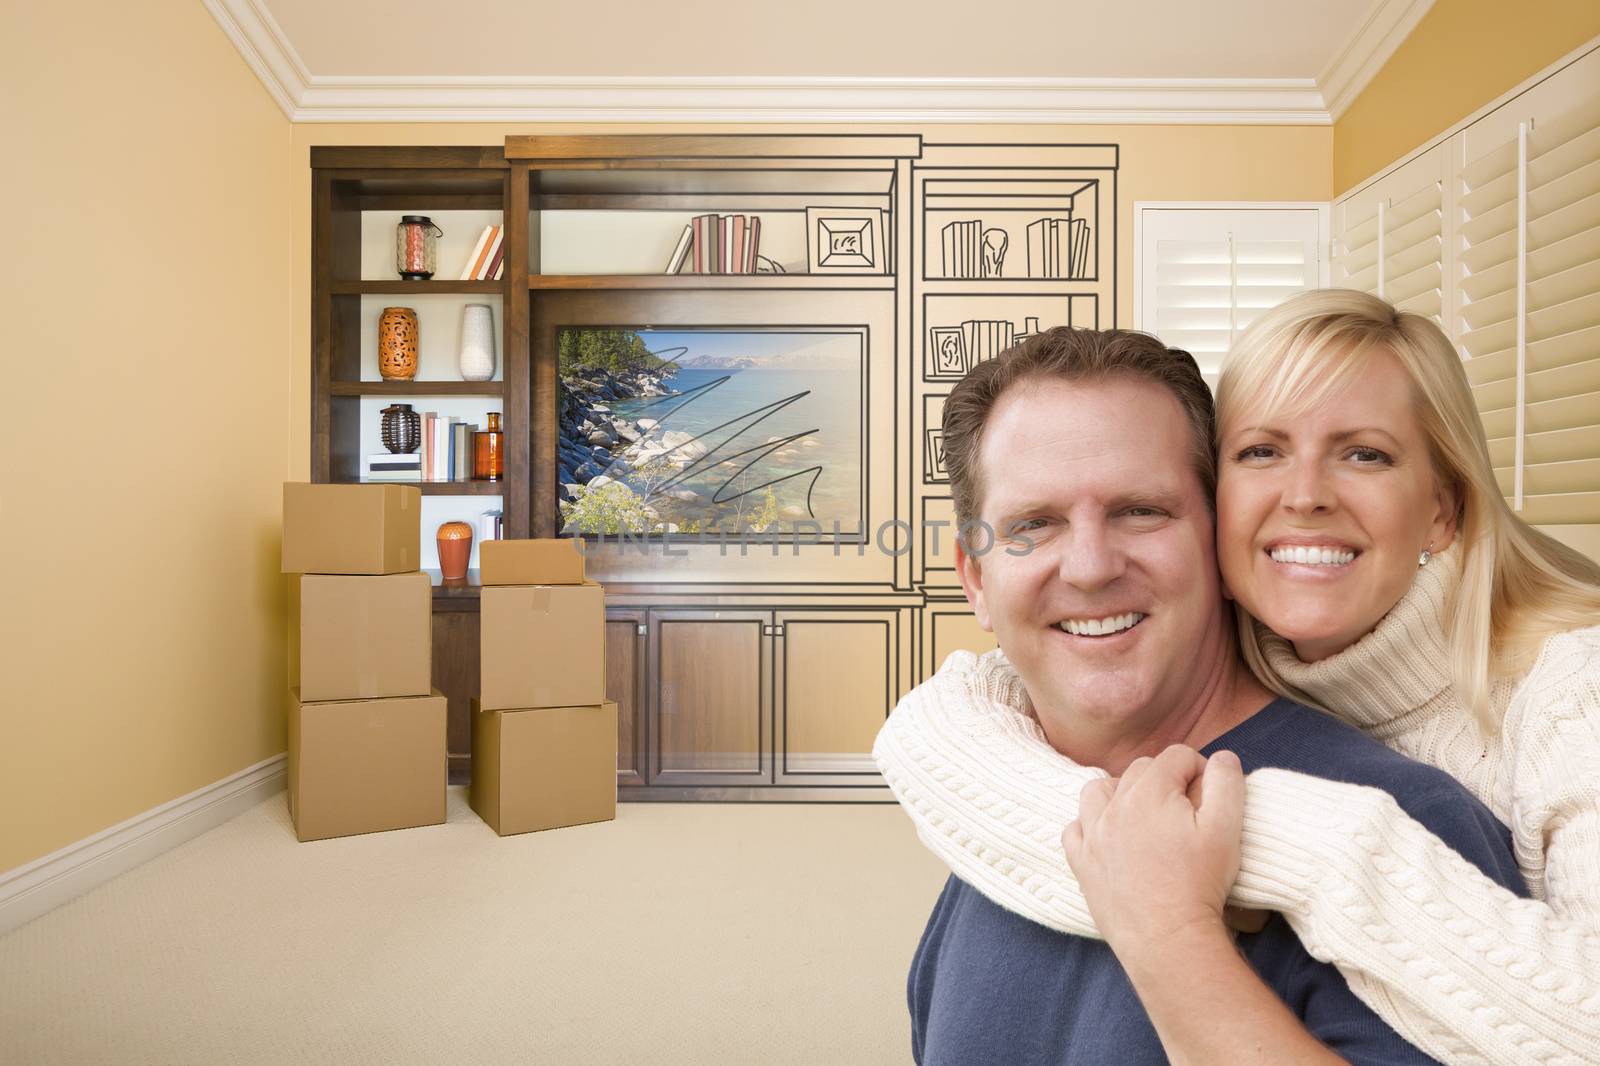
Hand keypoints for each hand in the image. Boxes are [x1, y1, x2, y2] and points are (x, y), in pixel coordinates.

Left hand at [1062, 745, 1246, 966]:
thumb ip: (1227, 783)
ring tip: (1143, 813)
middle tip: (1186, 808)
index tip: (1210, 793)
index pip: (1176, 756)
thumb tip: (1222, 758)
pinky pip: (1074, 829)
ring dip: (1120, 792)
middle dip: (1164, 779)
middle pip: (1139, 770)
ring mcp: (1092, 835)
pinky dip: (1089, 826)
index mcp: (1150, 792)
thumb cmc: (1201, 883)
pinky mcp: (1081, 863)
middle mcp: (1114, 806)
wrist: (1168, 940)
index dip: (1199, 768)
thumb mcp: (1227, 829)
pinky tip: (1108, 837)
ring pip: (1098, 791)